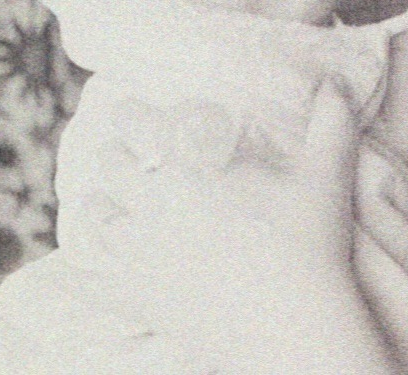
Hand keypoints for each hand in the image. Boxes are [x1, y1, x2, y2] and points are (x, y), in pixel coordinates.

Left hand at [82, 81, 397, 372]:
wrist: (297, 327)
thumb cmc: (311, 245)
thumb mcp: (326, 174)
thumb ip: (330, 121)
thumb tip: (334, 80)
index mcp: (190, 167)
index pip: (141, 125)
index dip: (129, 113)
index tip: (126, 109)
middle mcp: (155, 205)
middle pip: (112, 168)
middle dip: (114, 157)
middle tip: (117, 154)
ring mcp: (142, 256)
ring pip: (99, 222)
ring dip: (99, 209)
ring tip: (103, 205)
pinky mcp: (142, 300)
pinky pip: (94, 289)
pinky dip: (80, 280)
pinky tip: (73, 275)